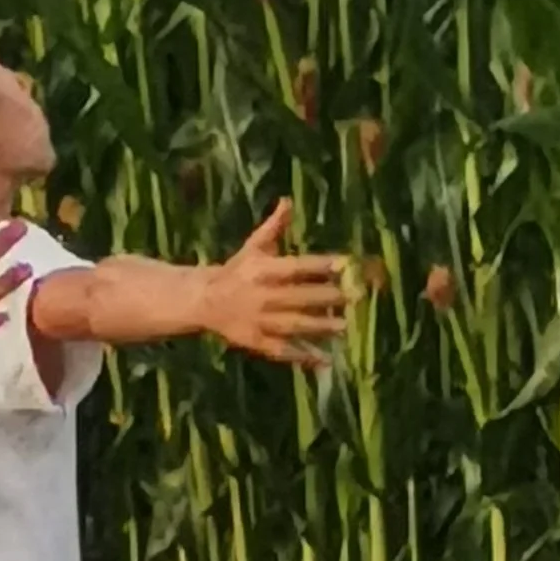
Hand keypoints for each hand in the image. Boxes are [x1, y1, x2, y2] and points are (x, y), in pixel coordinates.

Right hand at [198, 203, 350, 368]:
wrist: (204, 301)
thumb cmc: (237, 271)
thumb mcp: (252, 247)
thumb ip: (273, 227)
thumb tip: (288, 201)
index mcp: (262, 270)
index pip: (296, 267)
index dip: (320, 265)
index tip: (345, 263)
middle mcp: (262, 296)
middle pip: (299, 297)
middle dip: (327, 297)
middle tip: (354, 296)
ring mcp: (259, 321)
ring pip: (294, 325)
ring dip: (320, 327)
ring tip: (345, 327)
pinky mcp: (256, 341)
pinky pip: (282, 350)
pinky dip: (303, 356)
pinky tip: (325, 359)